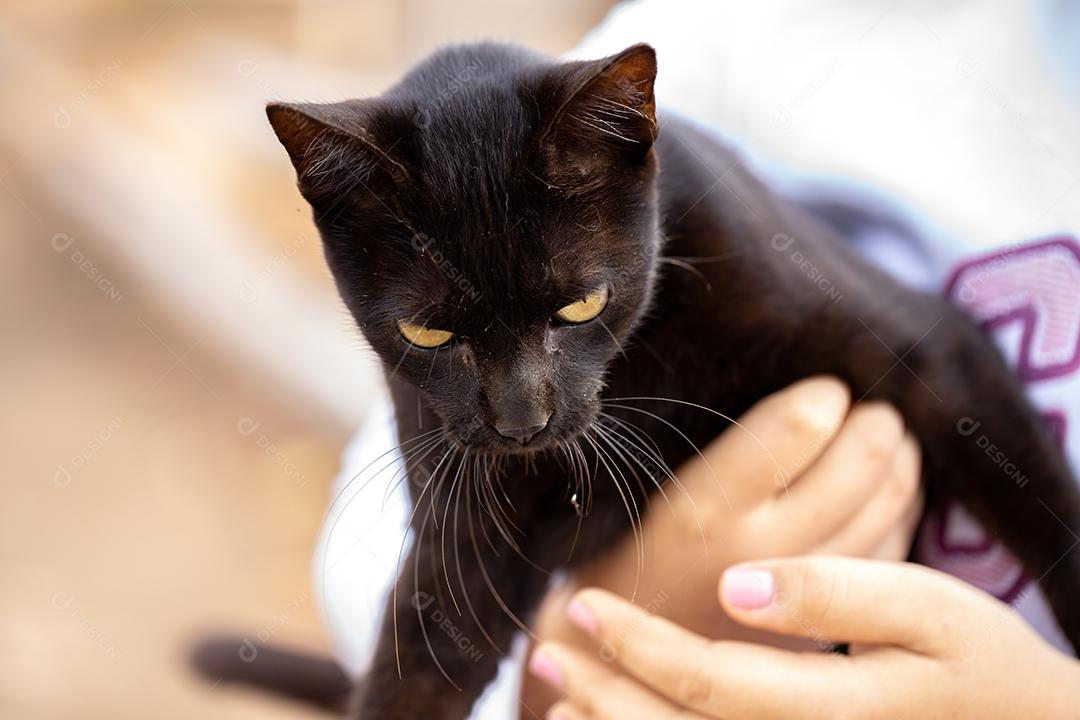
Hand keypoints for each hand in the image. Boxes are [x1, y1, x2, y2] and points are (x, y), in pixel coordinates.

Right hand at [522, 377, 922, 714]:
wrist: (633, 657)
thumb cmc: (642, 556)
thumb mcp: (663, 494)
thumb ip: (731, 455)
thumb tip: (816, 401)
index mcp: (707, 509)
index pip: (801, 425)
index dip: (823, 396)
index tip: (823, 391)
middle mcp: (761, 553)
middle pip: (860, 463)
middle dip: (875, 423)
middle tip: (870, 412)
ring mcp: (802, 593)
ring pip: (890, 504)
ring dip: (899, 461)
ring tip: (888, 444)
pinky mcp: (829, 622)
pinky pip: (894, 550)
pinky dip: (901, 511)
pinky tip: (888, 494)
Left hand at [531, 557, 1079, 718]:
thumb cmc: (978, 661)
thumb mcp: (924, 608)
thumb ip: (828, 594)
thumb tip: (735, 586)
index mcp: (824, 711)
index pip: (704, 681)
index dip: (635, 646)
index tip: (582, 608)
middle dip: (601, 695)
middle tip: (542, 653)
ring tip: (559, 695)